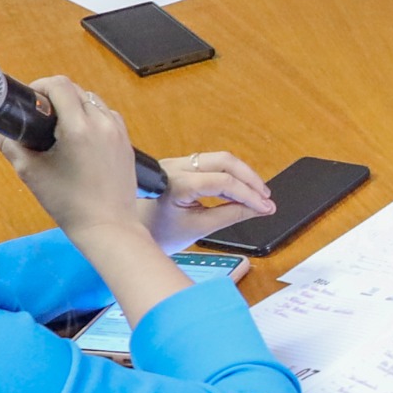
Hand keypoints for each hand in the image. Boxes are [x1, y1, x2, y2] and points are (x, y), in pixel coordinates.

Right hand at [0, 76, 163, 246]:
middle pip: (76, 90)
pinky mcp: (127, 141)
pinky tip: (82, 138)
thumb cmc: (68, 203)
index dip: (40, 86)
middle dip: (56, 97)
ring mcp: (118, 130)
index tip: (31, 101)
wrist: (108, 227)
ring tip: (61, 129)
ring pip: (93, 101)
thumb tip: (3, 133)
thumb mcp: (31, 174)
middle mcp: (102, 122)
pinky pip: (107, 116)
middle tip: (41, 118)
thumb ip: (12, 147)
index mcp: (79, 127)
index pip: (60, 85)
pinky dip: (93, 118)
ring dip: (75, 106)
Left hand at [138, 151, 273, 253]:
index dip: (249, 194)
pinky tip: (239, 189)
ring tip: (257, 193)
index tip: (266, 207)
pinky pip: (210, 163)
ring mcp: (176, 163)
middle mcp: (175, 167)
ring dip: (241, 174)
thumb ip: (232, 215)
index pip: (223, 182)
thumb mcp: (199, 229)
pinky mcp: (178, 166)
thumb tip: (260, 209)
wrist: (126, 232)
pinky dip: (229, 175)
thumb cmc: (157, 234)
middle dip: (249, 178)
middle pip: (224, 160)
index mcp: (177, 184)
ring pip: (219, 159)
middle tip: (266, 197)